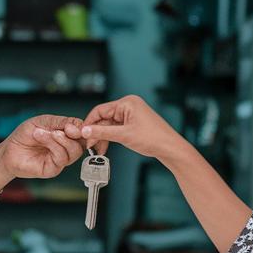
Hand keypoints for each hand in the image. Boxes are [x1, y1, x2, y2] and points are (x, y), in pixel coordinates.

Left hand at [0, 114, 86, 179]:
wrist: (8, 149)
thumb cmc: (25, 135)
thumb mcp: (43, 122)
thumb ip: (60, 122)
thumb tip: (78, 124)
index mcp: (66, 137)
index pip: (82, 133)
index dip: (81, 129)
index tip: (72, 125)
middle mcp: (65, 149)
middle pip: (82, 144)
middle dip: (75, 134)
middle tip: (65, 128)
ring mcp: (60, 161)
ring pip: (74, 151)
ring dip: (61, 139)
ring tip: (43, 132)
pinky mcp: (53, 169)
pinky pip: (61, 158)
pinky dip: (53, 145)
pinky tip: (40, 136)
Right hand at [64, 95, 184, 161]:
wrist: (169, 148)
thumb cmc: (153, 138)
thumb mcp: (123, 135)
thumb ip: (102, 132)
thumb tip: (86, 131)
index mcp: (127, 102)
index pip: (100, 110)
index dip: (90, 123)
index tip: (82, 134)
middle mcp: (129, 106)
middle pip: (104, 118)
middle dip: (96, 132)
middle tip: (89, 145)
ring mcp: (131, 115)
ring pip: (109, 125)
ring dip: (103, 137)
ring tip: (97, 150)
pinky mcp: (133, 123)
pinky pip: (116, 129)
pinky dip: (110, 137)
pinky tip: (105, 147)